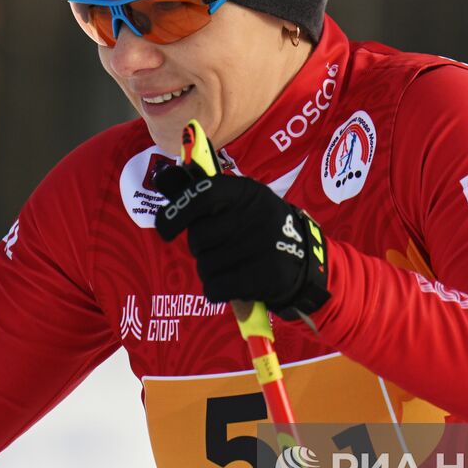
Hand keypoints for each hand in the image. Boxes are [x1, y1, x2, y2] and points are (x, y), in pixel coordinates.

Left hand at [153, 164, 329, 318]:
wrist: (306, 261)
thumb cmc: (259, 229)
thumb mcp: (239, 203)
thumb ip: (201, 195)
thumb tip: (162, 177)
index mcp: (246, 191)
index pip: (202, 195)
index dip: (177, 213)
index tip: (165, 230)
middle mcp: (255, 214)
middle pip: (198, 238)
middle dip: (201, 249)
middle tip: (220, 248)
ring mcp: (264, 245)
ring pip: (206, 266)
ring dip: (210, 272)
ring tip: (231, 265)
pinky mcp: (267, 275)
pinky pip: (217, 288)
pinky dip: (218, 290)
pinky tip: (233, 283)